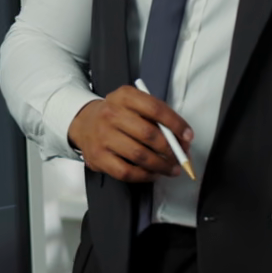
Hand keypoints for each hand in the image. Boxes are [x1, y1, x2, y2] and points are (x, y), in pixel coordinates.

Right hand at [67, 85, 191, 182]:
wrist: (83, 123)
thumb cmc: (117, 115)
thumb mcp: (132, 104)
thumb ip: (155, 117)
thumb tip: (181, 139)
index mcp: (124, 96)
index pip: (155, 109)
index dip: (176, 124)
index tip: (188, 136)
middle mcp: (111, 114)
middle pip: (148, 134)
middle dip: (171, 149)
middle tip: (182, 156)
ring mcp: (103, 137)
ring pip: (140, 155)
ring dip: (161, 165)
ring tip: (172, 169)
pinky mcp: (98, 157)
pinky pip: (127, 172)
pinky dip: (145, 176)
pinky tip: (153, 174)